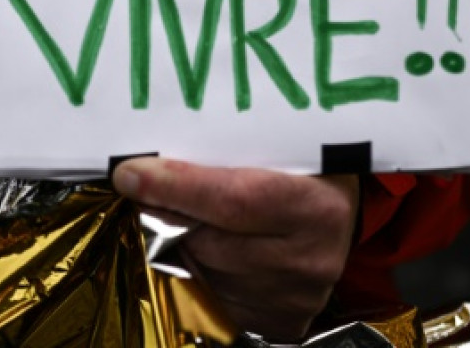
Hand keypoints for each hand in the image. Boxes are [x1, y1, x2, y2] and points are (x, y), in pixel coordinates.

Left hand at [112, 158, 359, 341]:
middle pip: (209, 242)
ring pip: (203, 274)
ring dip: (175, 246)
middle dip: (164, 216)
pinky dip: (193, 274)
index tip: (130, 174)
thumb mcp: (281, 146)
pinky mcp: (279, 322)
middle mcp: (311, 260)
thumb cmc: (304, 169)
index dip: (177, 187)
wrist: (339, 215)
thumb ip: (226, 149)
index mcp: (318, 207)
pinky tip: (195, 249)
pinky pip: (213, 300)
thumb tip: (153, 155)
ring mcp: (295, 299)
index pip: (235, 200)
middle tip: (141, 191)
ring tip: (175, 217)